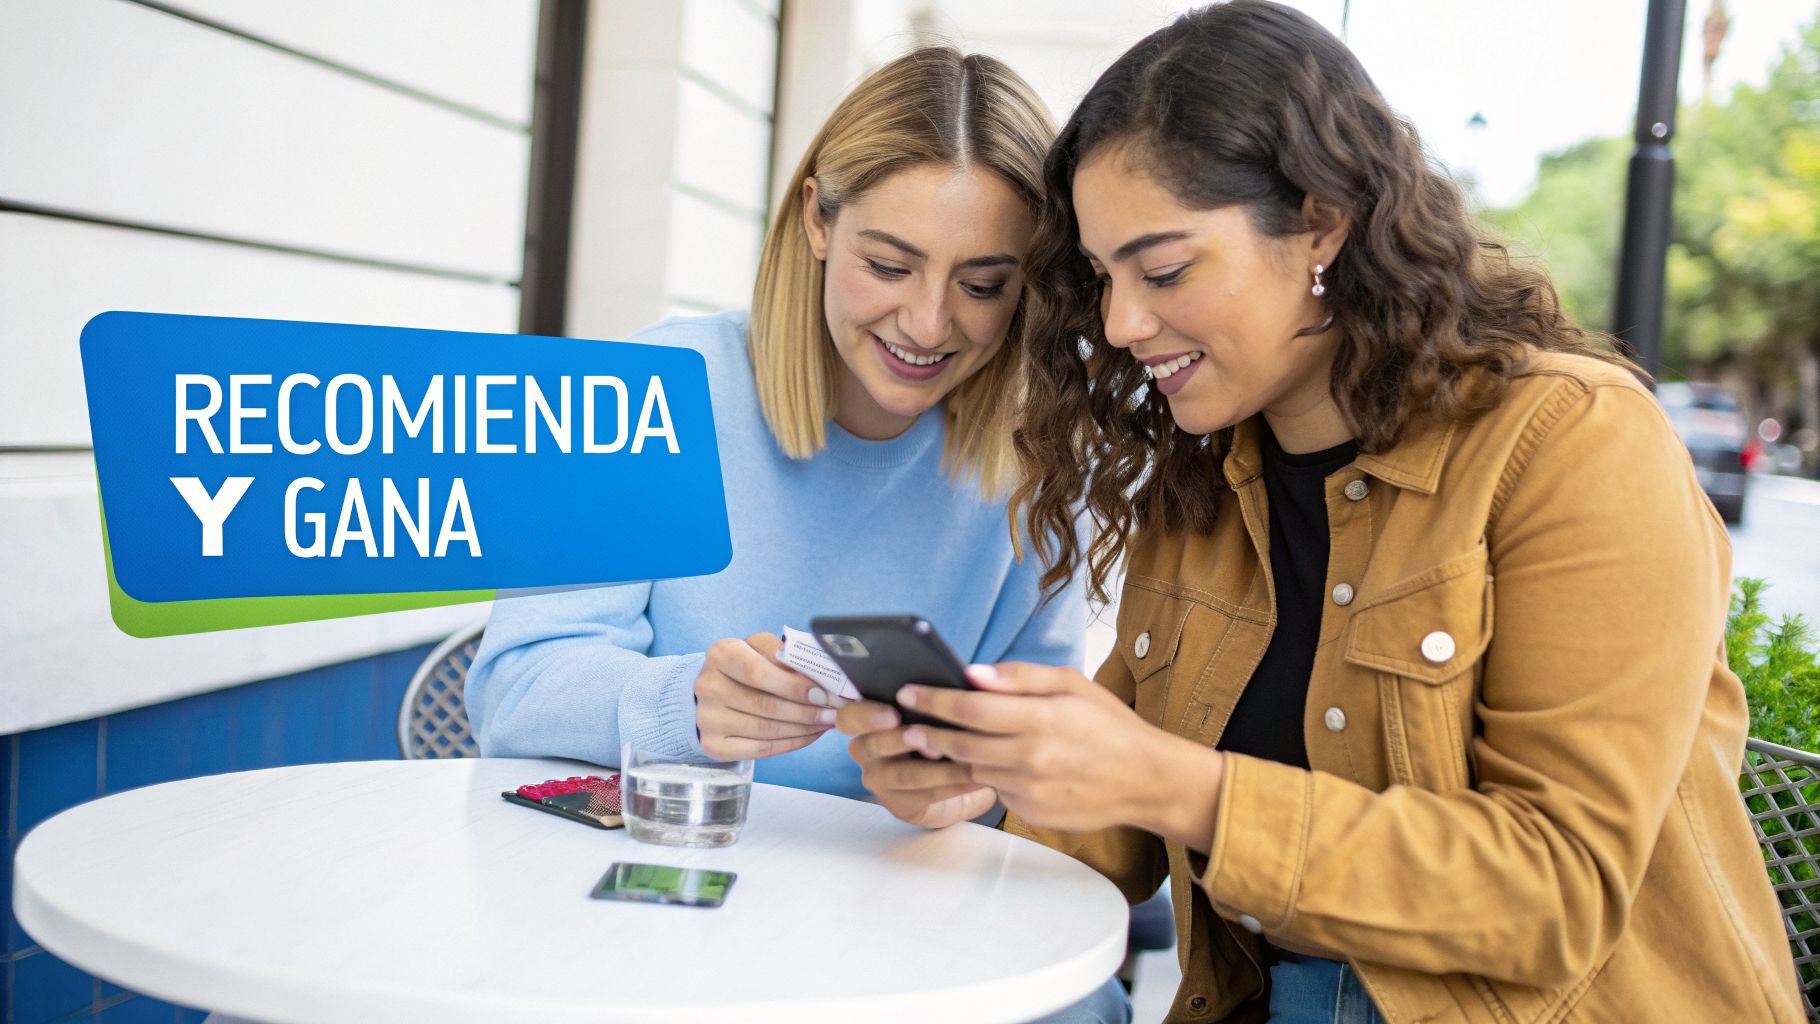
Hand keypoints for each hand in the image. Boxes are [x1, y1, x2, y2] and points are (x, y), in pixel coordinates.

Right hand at [693, 632, 836, 760]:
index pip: (760, 673)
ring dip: (804, 728)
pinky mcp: (713, 745)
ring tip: (827, 722)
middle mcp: (709, 686)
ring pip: (767, 729)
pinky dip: (791, 743)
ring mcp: (708, 719)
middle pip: (766, 705)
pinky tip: (809, 735)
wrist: (711, 692)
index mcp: (722, 654)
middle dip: (808, 710)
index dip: (795, 686)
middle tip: (835, 712)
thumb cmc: (744, 667)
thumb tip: (823, 677)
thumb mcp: (760, 650)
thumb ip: (787, 657)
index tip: (824, 693)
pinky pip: (761, 749)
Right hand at [836, 699, 998, 827]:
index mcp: (866, 722)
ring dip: (938, 768)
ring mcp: (879, 781)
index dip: (867, 715)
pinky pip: (924, 795)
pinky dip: (954, 786)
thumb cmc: (942, 733)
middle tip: (928, 738)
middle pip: (872, 746)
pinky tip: (979, 778)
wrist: (955, 781)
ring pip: (903, 774)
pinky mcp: (898, 805)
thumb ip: (933, 701)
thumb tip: (960, 682)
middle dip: (901, 741)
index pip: (850, 717)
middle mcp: (865, 752)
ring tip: (968, 761)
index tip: (893, 714)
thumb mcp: (935, 713)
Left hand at [898, 663, 1222, 841]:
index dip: (932, 699)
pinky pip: (996, 790)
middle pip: (960, 744)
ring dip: (949, 756)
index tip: (908, 692)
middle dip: (929, 732)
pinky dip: (986, 774)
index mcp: (1041, 718)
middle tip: (909, 723)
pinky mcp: (1031, 812)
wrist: (1146, 780)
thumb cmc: (1109, 725)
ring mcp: (1030, 789)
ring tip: (934, 740)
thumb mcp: (1072, 684)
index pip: (969, 707)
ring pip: (972, 770)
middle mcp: (1032, 756)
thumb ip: (1020, 677)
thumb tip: (972, 672)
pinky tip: (984, 761)